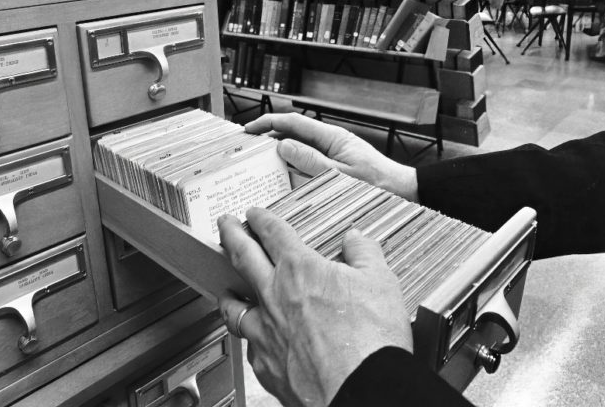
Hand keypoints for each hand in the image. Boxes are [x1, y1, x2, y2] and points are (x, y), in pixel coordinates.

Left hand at [218, 208, 412, 406]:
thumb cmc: (370, 340)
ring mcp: (266, 332)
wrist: (361, 390)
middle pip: (243, 258)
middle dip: (231, 237)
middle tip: (224, 226)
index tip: (253, 214)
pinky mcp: (266, 364)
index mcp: (301, 270)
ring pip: (234, 305)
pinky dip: (249, 337)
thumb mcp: (380, 280)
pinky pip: (248, 344)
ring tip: (225, 289)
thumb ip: (364, 253)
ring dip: (228, 292)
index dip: (261, 219)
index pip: (274, 234)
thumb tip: (356, 239)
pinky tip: (253, 339)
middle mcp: (276, 297)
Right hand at [245, 112, 418, 201]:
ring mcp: (330, 154)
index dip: (267, 123)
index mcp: (331, 137)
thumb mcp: (339, 174)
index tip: (247, 130)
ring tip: (255, 164)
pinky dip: (290, 167)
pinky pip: (306, 164)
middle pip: (292, 134)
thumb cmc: (377, 183)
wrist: (401, 192)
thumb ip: (310, 160)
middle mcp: (329, 142)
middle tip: (245, 149)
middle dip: (267, 138)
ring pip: (297, 150)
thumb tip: (282, 145)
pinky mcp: (332, 167)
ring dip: (276, 154)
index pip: (292, 122)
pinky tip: (279, 178)